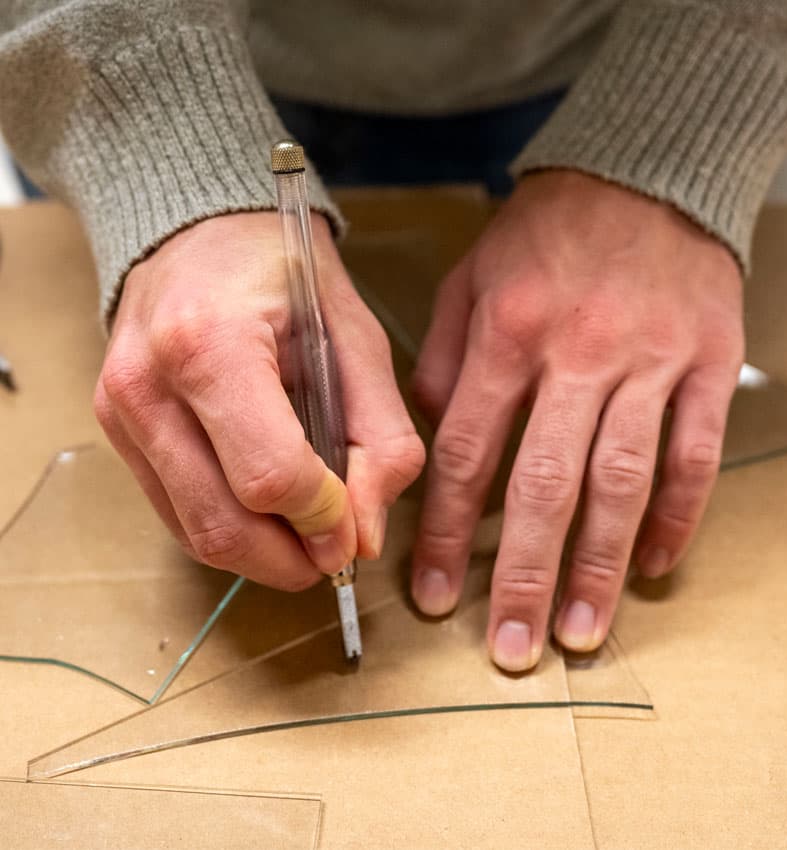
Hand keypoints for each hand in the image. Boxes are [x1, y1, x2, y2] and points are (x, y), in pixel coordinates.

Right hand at [94, 212, 423, 589]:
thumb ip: (379, 439)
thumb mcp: (356, 339)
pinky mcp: (116, 430)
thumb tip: (363, 538)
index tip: (355, 525)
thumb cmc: (284, 273)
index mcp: (211, 344)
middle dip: (292, 559)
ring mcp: (121, 412)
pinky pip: (175, 513)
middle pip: (223, 523)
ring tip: (305, 537)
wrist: (197, 230)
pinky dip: (229, 530)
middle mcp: (147, 385)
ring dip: (261, 556)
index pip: (270, 476)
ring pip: (195, 532)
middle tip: (335, 554)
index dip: (324, 518)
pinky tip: (267, 514)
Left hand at [411, 171, 743, 670]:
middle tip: (510, 647)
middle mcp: (576, 356)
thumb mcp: (469, 279)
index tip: (433, 594)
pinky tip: (653, 566)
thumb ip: (443, 360)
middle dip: (523, 575)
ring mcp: (649, 362)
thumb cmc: (546, 232)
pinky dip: (676, 516)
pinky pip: (694, 455)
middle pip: (544, 485)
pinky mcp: (707, 364)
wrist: (644, 172)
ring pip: (622, 482)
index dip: (445, 532)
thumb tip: (430, 436)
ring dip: (599, 566)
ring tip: (579, 633)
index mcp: (507, 334)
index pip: (464, 454)